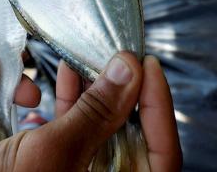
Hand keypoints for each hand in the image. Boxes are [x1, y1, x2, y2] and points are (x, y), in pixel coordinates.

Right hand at [0, 53, 181, 170]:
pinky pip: (77, 128)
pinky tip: (67, 74)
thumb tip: (128, 71)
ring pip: (104, 128)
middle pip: (133, 134)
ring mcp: (80, 171)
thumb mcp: (54, 150)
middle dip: (126, 90)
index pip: (162, 152)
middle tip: (122, 56)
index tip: (146, 65)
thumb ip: (95, 112)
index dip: (159, 106)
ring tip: (92, 57)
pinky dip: (74, 100)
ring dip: (99, 90)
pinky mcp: (59, 163)